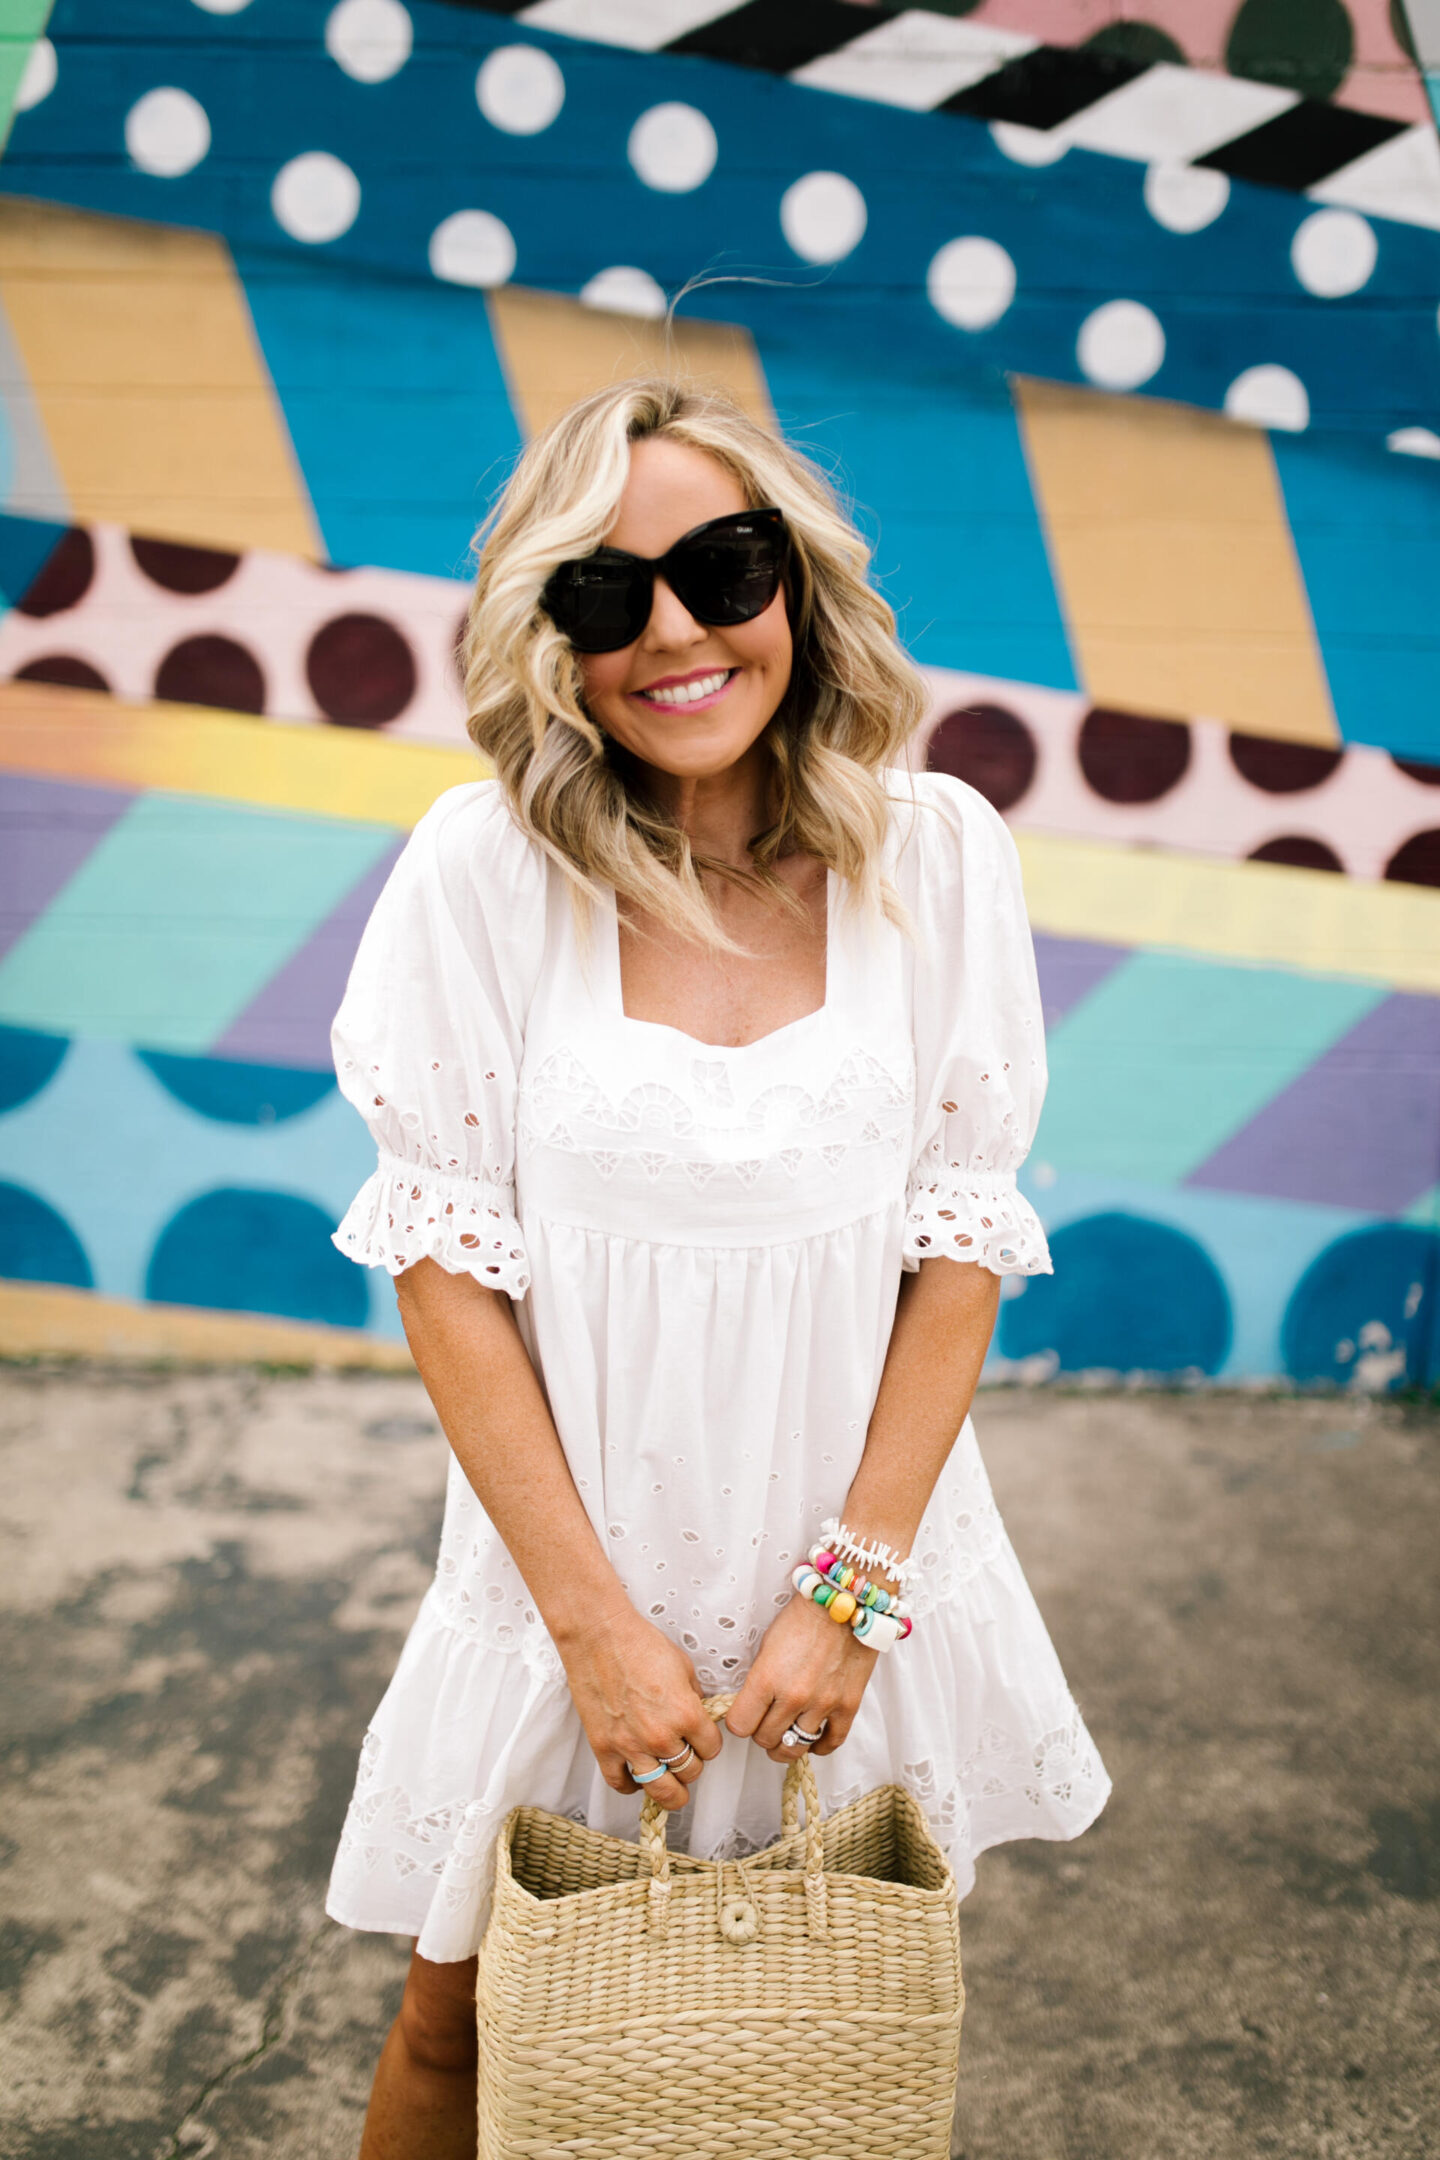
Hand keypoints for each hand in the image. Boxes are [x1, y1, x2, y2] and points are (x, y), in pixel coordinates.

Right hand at [557, 1602, 721, 1811]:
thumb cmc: (640, 1643)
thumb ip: (694, 1698)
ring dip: (670, 1788)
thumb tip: (698, 1716)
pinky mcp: (603, 1748)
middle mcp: (660, 1736)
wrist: (599, 1636)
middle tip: (686, 1755)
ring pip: (661, 1789)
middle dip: (693, 1764)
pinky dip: (631, 1786)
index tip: (702, 1739)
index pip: (712, 1749)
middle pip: (690, 1773)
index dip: (709, 1743)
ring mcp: (630, 1745)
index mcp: (685, 1714)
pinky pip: (620, 1784)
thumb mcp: (683, 1667)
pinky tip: (636, 1777)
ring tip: (671, 1784)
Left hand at [725, 1594, 877, 1763]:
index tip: (745, 1716)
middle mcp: (793, 1696)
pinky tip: (813, 1737)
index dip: (740, 1722)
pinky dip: (819, 1746)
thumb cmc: (803, 1617)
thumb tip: (752, 1707)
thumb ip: (759, 1680)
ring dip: (786, 1742)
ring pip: (793, 1748)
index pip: (740, 1726)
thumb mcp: (767, 1645)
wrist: (845, 1602)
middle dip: (762, 1733)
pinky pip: (831, 1743)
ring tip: (786, 1732)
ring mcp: (822, 1703)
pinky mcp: (848, 1706)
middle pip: (765, 1740)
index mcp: (766, 1677)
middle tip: (767, 1721)